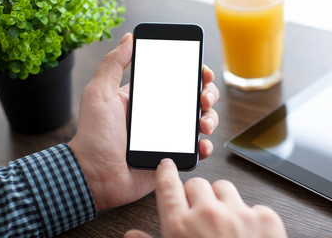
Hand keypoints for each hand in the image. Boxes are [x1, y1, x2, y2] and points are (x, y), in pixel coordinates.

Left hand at [68, 33, 218, 210]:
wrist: (95, 175)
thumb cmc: (94, 135)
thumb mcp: (99, 93)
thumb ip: (113, 65)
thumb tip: (128, 39)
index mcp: (145, 99)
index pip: (175, 80)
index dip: (193, 74)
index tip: (202, 72)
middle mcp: (159, 116)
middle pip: (193, 99)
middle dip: (207, 95)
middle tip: (204, 98)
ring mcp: (167, 137)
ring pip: (199, 122)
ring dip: (210, 119)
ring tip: (203, 124)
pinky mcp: (171, 156)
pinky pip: (195, 150)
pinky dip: (204, 147)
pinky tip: (201, 145)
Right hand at [125, 159, 287, 237]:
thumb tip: (131, 235)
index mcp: (180, 227)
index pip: (167, 185)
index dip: (166, 172)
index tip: (167, 166)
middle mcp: (208, 215)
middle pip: (196, 183)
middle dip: (196, 196)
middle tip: (200, 214)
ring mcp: (238, 214)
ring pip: (223, 187)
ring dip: (221, 201)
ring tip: (224, 224)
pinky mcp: (265, 219)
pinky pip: (252, 204)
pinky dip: (249, 217)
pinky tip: (247, 235)